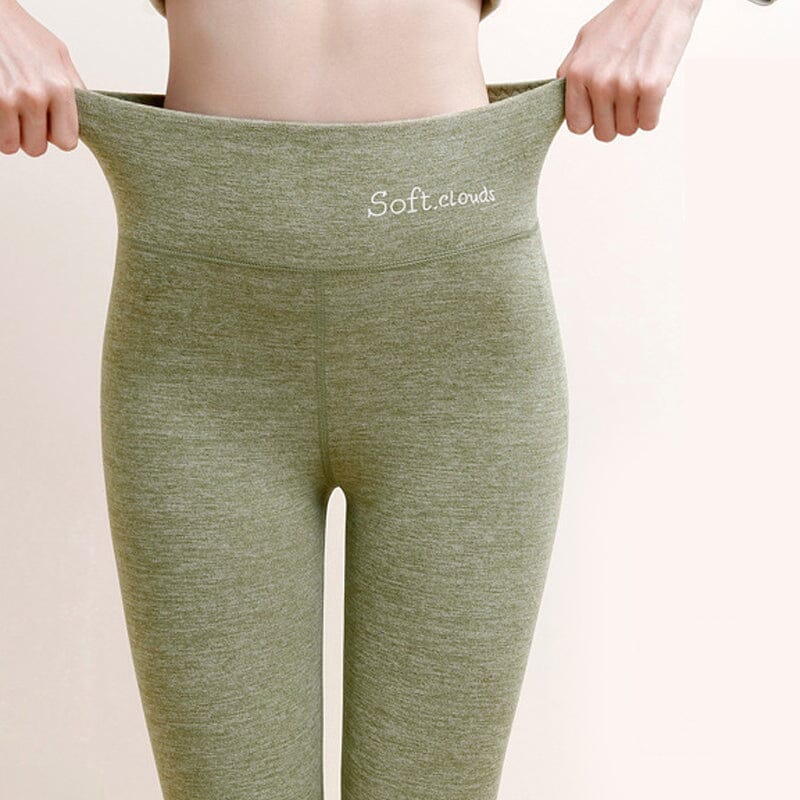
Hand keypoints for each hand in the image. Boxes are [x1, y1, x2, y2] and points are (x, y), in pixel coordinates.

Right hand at [0, 0, 85, 155]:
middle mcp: (35, 96)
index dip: (57, 135)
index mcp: (59, 88)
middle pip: (37, 149)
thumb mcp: (59, 55)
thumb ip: (75, 89)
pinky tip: (0, 108)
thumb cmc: (21, 33)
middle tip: (25, 114)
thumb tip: (90, 117)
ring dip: (10, 133)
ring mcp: (7, 99)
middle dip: (30, 135)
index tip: (50, 124)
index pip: (67, 142)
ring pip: (12, 146)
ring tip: (10, 109)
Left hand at [556, 0, 702, 140]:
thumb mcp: (584, 41)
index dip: (591, 121)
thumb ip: (570, 73)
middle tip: (623, 98)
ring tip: (638, 90)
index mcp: (578, 73)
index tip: (600, 110)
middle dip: (614, 120)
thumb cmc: (624, 18)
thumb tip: (562, 101)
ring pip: (627, 130)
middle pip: (604, 133)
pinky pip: (649, 123)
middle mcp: (599, 81)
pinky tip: (652, 92)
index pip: (577, 126)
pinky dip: (652, 113)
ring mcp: (625, 85)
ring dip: (635, 116)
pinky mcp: (652, 86)